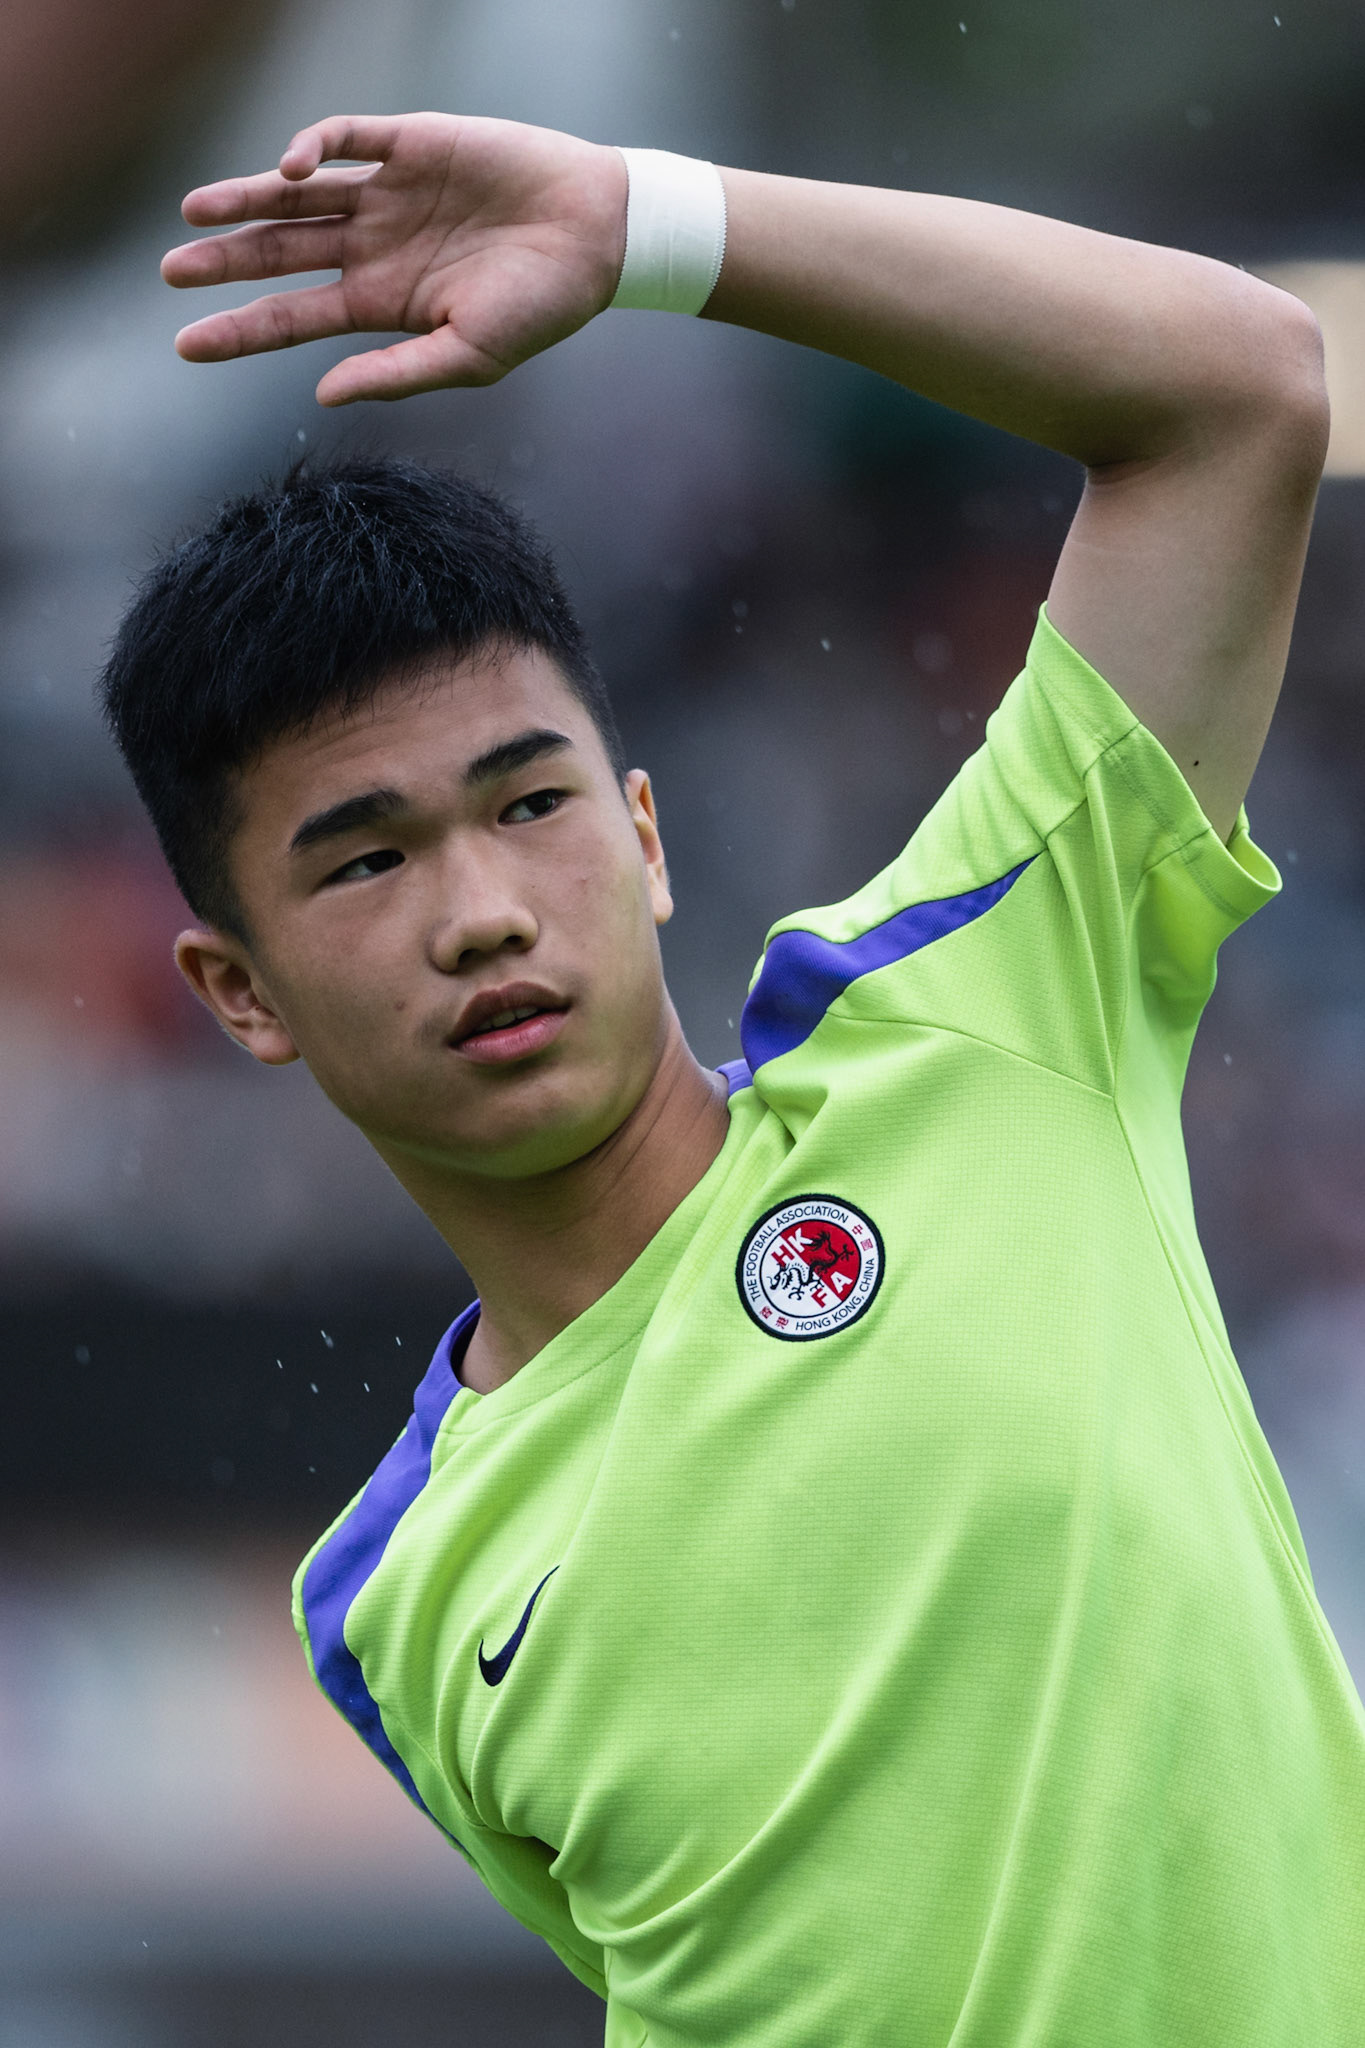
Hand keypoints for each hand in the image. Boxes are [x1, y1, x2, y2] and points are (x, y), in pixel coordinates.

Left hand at [161, 113, 627, 404]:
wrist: (599, 237)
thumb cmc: (544, 307)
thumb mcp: (469, 357)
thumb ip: (395, 374)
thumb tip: (321, 395)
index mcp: (382, 303)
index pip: (294, 318)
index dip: (239, 331)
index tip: (186, 346)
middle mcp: (374, 246)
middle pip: (281, 251)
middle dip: (225, 261)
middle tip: (171, 271)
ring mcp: (389, 193)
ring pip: (298, 193)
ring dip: (245, 198)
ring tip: (194, 211)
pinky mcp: (411, 144)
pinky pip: (347, 137)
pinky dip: (312, 146)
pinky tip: (291, 167)